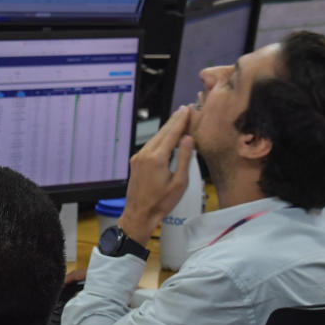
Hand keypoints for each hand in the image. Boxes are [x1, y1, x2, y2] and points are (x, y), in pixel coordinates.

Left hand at [119, 106, 195, 244]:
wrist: (139, 215)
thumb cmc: (161, 203)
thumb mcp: (180, 182)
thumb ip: (184, 158)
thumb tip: (188, 138)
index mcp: (156, 158)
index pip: (171, 133)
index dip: (181, 120)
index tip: (188, 109)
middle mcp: (144, 154)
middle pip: (162, 132)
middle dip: (174, 120)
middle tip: (185, 109)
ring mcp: (138, 158)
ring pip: (155, 138)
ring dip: (167, 129)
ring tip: (179, 119)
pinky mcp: (136, 162)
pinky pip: (150, 146)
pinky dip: (160, 139)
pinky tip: (167, 136)